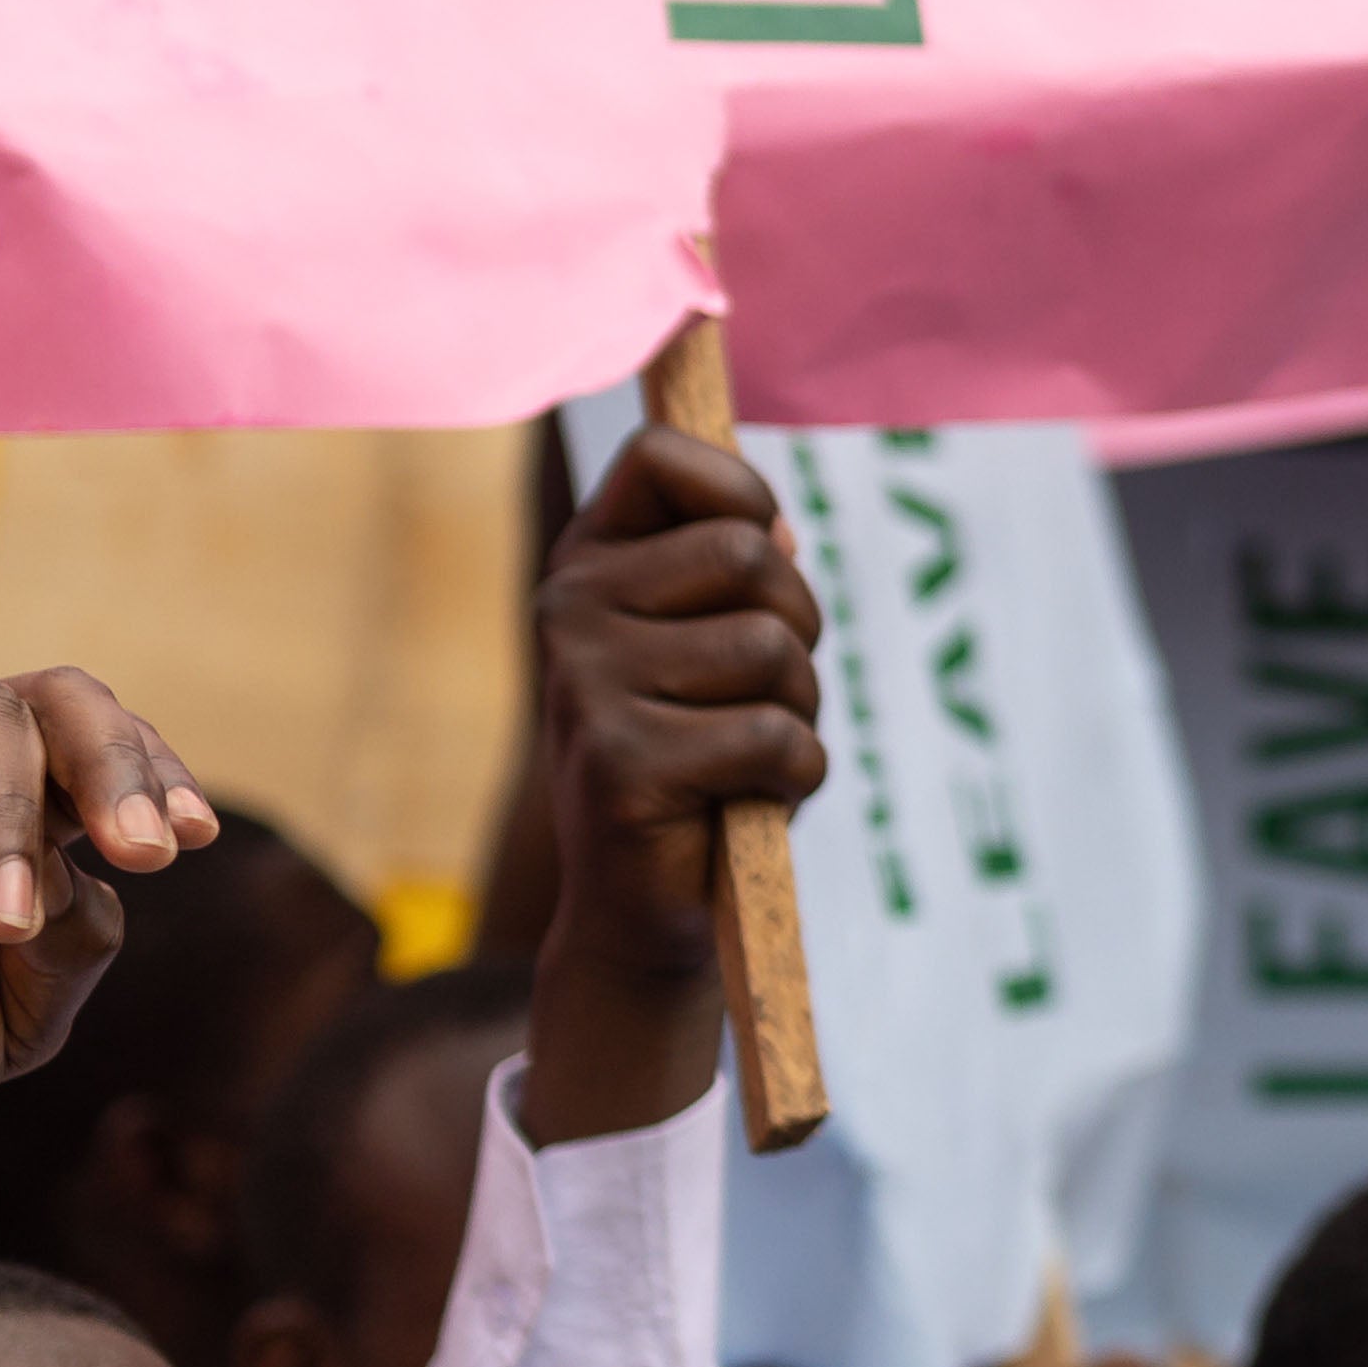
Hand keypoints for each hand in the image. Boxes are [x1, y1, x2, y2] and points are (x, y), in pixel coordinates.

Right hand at [0, 675, 215, 1163]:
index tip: (187, 841)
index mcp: (13, 812)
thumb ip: (70, 950)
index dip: (154, 775)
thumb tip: (98, 876)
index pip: (104, 749)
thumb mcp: (4, 1019)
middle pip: (56, 699)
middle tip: (143, 850)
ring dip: (5, 818)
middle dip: (113, 766)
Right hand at [530, 389, 829, 1143]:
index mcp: (585, 564)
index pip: (662, 457)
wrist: (644, 909)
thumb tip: (776, 524)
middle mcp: (566, 610)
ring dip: (801, 709)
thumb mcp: (714, 647)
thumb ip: (738, 573)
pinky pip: (774, 736)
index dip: (741, 494)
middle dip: (798, 627)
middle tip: (767, 692)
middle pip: (748, 554)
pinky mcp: (622, 764)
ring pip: (770, 647)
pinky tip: (747, 803)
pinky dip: (796, 776)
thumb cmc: (699, 760)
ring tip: (751, 754)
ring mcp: (585, 685)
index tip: (758, 561)